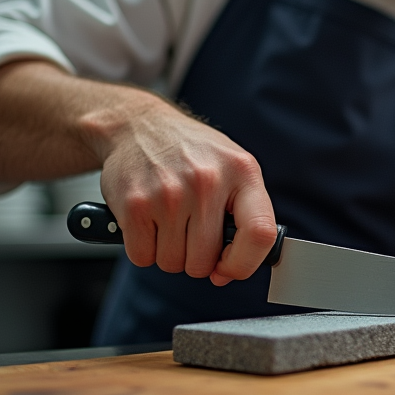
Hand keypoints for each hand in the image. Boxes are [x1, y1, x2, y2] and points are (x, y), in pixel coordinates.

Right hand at [92, 95, 277, 285]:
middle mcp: (207, 181)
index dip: (245, 264)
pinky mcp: (135, 204)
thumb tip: (234, 268)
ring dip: (169, 253)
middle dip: (197, 259)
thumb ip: (246, 213)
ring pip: (173, 263)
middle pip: (205, 260)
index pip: (260, 233)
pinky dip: (143, 248)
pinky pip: (142, 256)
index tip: (229, 268)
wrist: (138, 126)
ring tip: (168, 221)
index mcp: (242, 171)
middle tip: (190, 233)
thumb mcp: (233, 166)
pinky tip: (148, 222)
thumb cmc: (191, 152)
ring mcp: (169, 193)